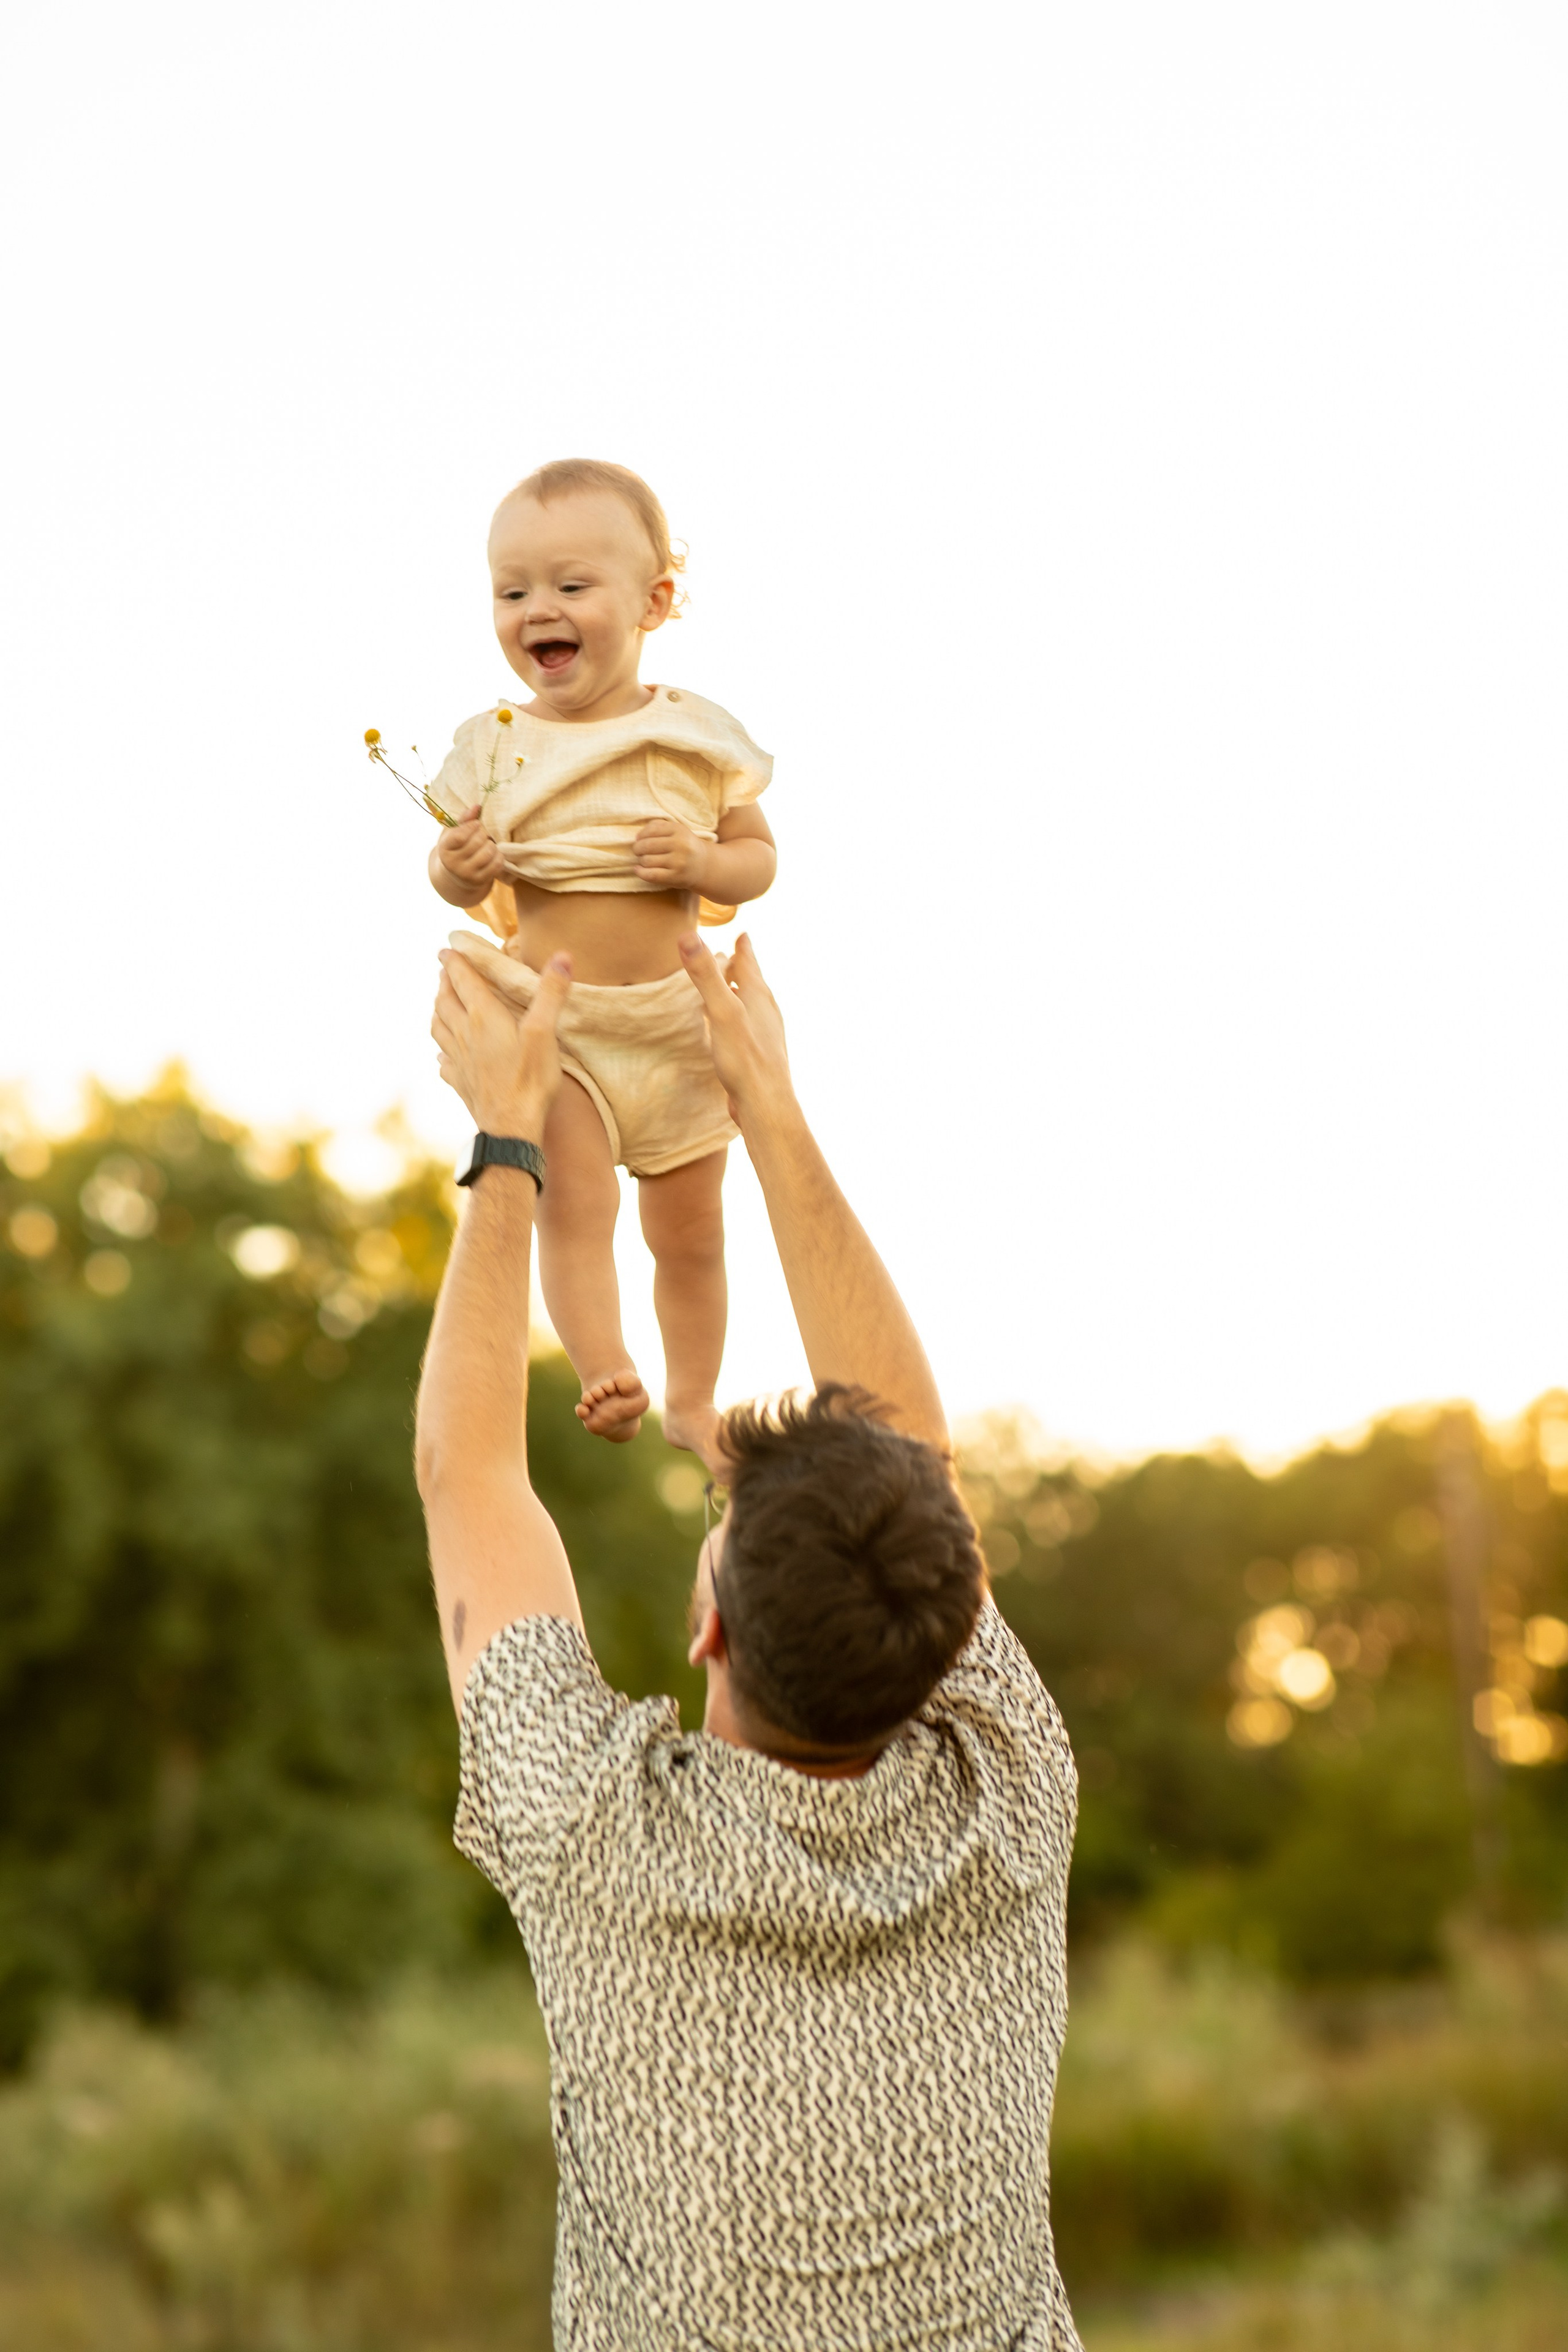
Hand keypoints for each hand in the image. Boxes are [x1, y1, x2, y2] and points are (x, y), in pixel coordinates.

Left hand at [432, 947, 570, 1136]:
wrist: (511, 1127)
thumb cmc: (529, 1079)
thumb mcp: (545, 1032)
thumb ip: (551, 993)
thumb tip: (562, 956)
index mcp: (483, 1016)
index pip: (463, 980)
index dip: (454, 962)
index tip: (447, 949)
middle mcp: (464, 1034)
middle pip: (445, 1001)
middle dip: (444, 983)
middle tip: (445, 972)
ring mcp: (459, 1059)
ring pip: (438, 1028)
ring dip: (438, 1011)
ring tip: (440, 1003)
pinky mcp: (461, 1082)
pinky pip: (444, 1062)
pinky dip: (442, 1051)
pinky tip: (443, 1054)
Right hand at [438, 805, 508, 894]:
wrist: (457, 875)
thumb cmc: (457, 847)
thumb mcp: (454, 833)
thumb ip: (464, 819)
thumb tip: (477, 806)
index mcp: (444, 849)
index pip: (460, 836)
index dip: (472, 826)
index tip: (477, 824)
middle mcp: (453, 864)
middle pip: (477, 842)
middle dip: (483, 834)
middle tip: (484, 834)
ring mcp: (466, 874)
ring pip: (488, 853)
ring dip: (492, 845)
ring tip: (488, 843)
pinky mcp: (479, 881)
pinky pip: (496, 864)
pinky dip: (498, 856)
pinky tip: (494, 853)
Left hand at [633, 816, 707, 888]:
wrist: (704, 866)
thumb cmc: (684, 846)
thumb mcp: (676, 830)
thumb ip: (657, 826)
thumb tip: (637, 836)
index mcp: (679, 830)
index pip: (651, 830)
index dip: (641, 836)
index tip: (639, 840)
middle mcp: (680, 845)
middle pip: (647, 845)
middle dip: (637, 849)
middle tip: (638, 851)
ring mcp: (679, 862)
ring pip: (647, 860)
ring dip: (641, 861)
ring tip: (644, 860)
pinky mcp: (676, 877)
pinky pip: (651, 875)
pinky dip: (640, 872)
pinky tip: (637, 869)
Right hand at [677, 932, 792, 1126]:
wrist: (765, 1104)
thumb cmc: (745, 1058)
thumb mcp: (721, 1010)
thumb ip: (706, 975)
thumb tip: (687, 936)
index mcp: (759, 997)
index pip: (750, 964)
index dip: (744, 948)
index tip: (743, 934)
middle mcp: (766, 1013)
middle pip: (755, 983)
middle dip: (744, 969)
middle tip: (738, 956)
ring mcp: (765, 1035)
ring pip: (753, 1007)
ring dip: (743, 994)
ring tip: (734, 991)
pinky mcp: (759, 1056)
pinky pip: (748, 1029)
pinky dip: (738, 1020)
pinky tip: (731, 1032)